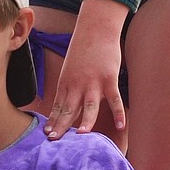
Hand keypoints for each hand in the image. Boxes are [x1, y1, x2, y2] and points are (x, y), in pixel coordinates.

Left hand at [44, 0, 125, 138]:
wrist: (96, 28)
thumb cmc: (83, 49)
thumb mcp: (70, 68)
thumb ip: (70, 85)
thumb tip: (69, 101)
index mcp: (66, 83)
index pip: (58, 106)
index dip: (54, 121)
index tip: (48, 135)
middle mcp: (77, 85)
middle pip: (69, 109)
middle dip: (61, 126)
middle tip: (55, 141)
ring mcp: (94, 82)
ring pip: (89, 106)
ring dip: (85, 121)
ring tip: (81, 137)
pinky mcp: (109, 78)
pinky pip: (114, 99)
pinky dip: (118, 112)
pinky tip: (121, 125)